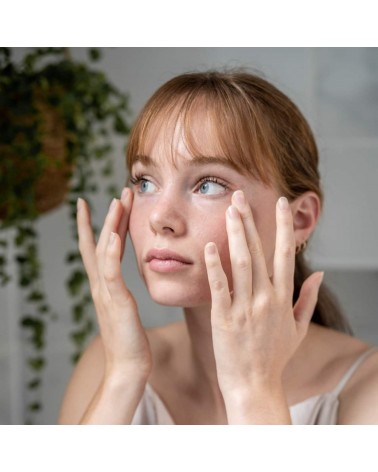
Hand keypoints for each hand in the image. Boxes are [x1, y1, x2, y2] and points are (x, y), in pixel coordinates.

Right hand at [77, 188, 151, 380]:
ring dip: (111, 224)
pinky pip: (111, 272)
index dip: (101, 225)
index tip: (107, 203)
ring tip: (119, 201)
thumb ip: (122, 296)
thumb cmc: (130, 342)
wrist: (128, 368)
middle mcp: (101, 285)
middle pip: (101, 242)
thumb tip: (124, 289)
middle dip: (110, 216)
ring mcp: (106, 292)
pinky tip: (113, 234)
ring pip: (104, 250)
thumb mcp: (125, 311)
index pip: (100, 249)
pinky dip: (109, 251)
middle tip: (120, 192)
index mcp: (105, 286)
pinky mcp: (116, 301)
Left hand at [204, 191, 322, 416]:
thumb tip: (320, 275)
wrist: (254, 386)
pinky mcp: (224, 318)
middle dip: (251, 221)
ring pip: (241, 263)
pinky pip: (220, 287)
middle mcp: (266, 299)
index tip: (280, 204)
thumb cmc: (275, 357)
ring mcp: (245, 308)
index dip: (283, 227)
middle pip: (259, 252)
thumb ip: (308, 300)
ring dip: (235, 235)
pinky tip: (209, 246)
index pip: (285, 255)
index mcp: (283, 299)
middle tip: (240, 197)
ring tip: (229, 210)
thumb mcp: (298, 329)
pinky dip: (215, 266)